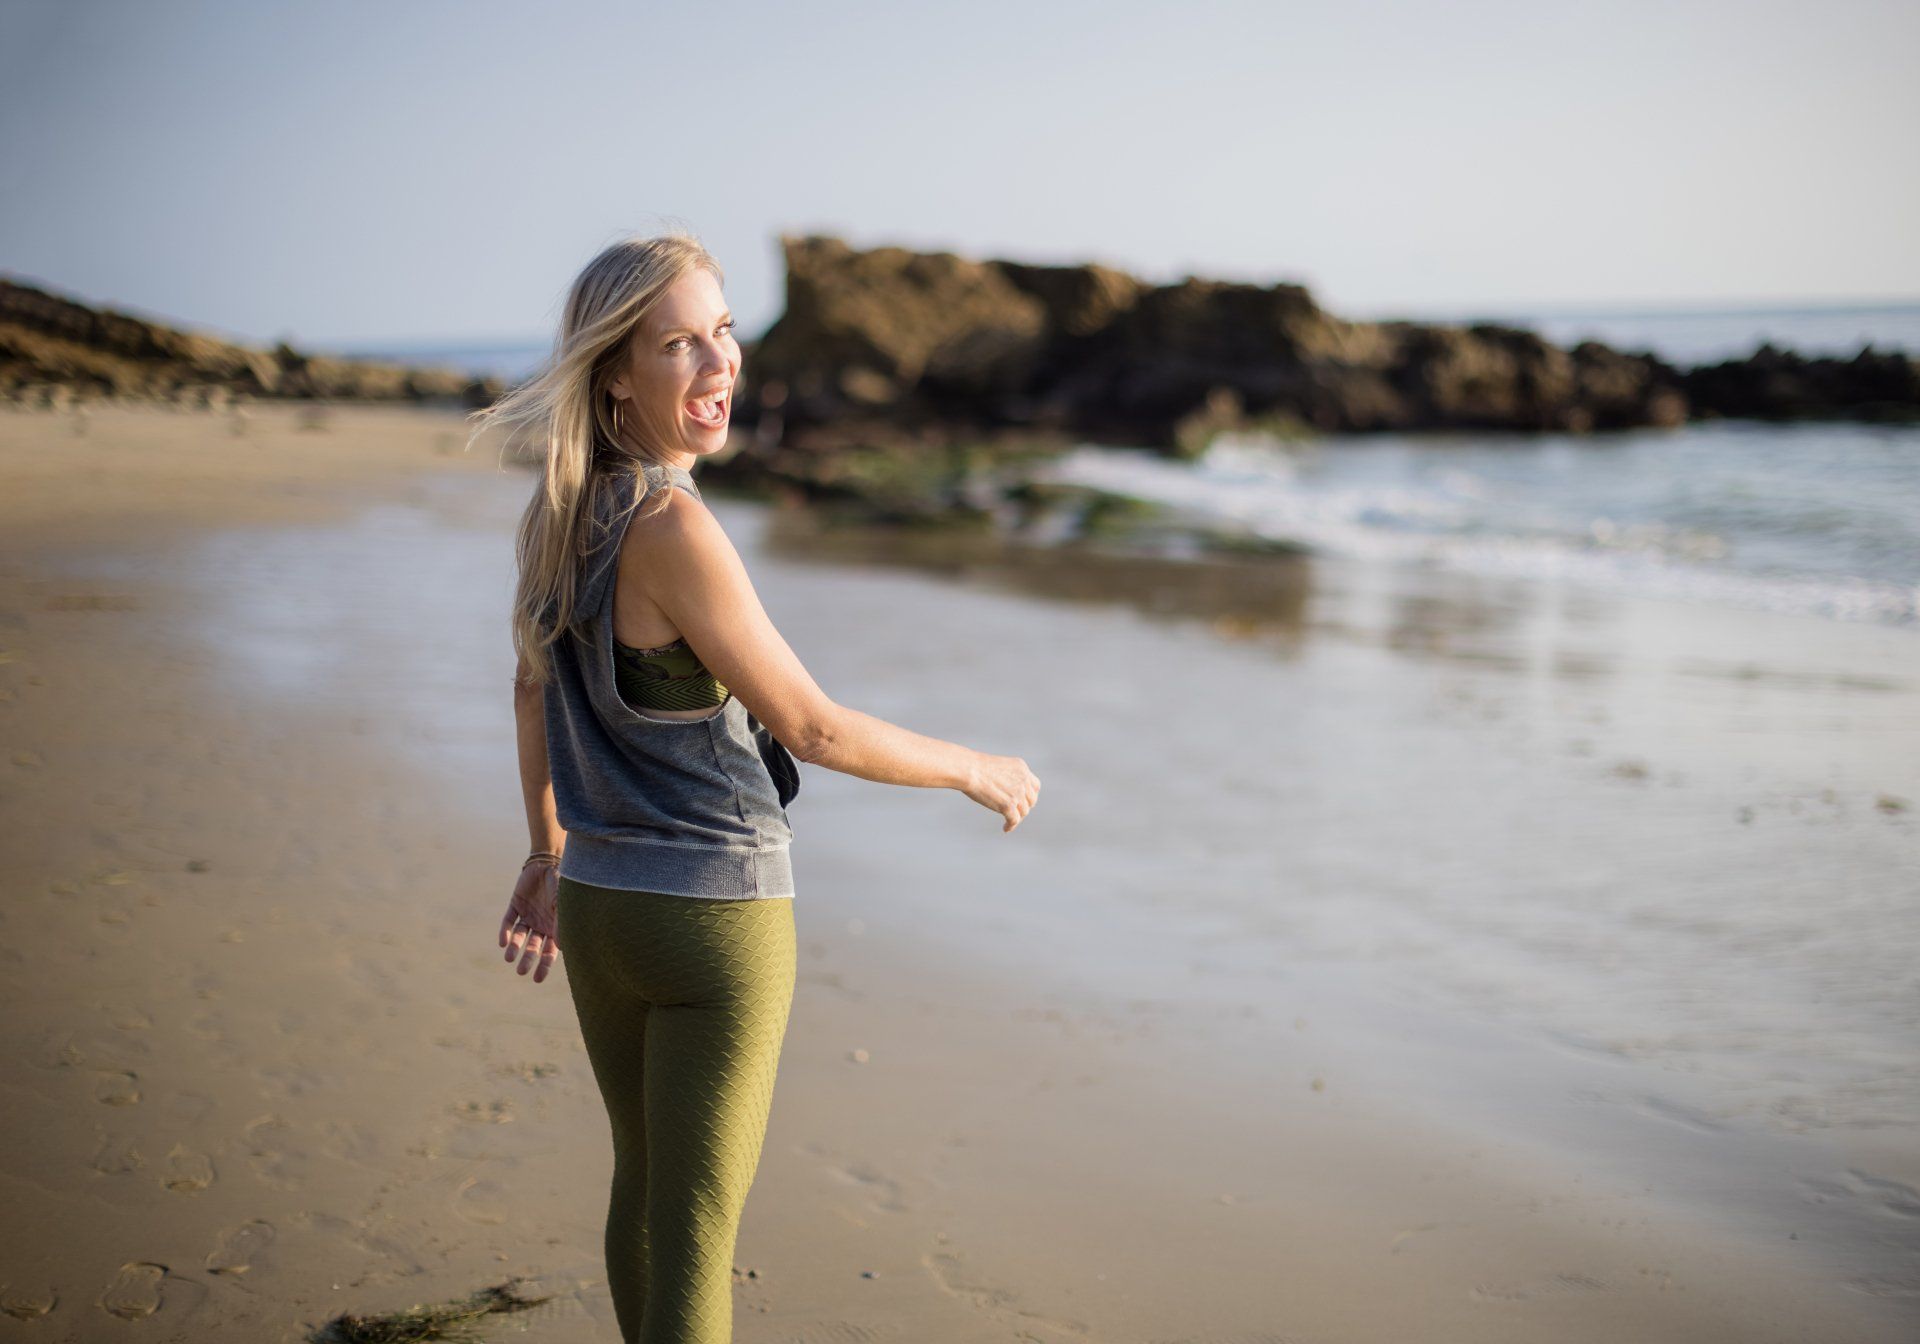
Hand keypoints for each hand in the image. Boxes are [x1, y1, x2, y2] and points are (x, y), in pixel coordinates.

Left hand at [500, 860, 560, 983]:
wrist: (547, 861)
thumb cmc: (562, 883)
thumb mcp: (564, 904)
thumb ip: (562, 923)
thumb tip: (561, 947)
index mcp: (555, 926)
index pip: (550, 951)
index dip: (545, 965)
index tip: (538, 979)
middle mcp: (541, 924)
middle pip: (534, 947)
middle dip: (529, 960)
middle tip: (522, 973)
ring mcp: (528, 915)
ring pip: (520, 936)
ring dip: (515, 948)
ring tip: (509, 958)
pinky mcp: (515, 905)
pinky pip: (509, 921)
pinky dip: (505, 931)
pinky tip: (503, 942)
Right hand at [963, 752, 1041, 832]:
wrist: (969, 770)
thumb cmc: (976, 767)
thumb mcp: (999, 768)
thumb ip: (1009, 778)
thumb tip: (1009, 794)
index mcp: (1022, 768)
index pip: (1035, 786)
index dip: (1030, 796)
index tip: (1023, 801)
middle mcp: (1023, 780)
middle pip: (1031, 800)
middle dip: (1024, 807)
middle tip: (1014, 813)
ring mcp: (1017, 793)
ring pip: (1024, 812)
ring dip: (1017, 818)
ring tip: (1008, 821)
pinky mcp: (1008, 805)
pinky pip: (1014, 820)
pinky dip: (1011, 826)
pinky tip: (1005, 828)